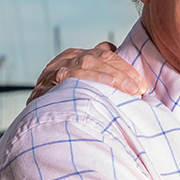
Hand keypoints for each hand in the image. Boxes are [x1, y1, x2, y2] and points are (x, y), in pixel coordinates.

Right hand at [29, 42, 146, 101]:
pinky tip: (102, 92)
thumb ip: (100, 79)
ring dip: (111, 77)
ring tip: (130, 91)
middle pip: (98, 57)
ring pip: (86, 63)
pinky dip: (88, 81)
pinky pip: (69, 77)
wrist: (36, 125)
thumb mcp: (83, 88)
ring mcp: (55, 69)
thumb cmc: (66, 107)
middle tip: (141, 90)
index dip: (125, 68)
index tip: (142, 85)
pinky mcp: (46, 83)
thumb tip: (132, 84)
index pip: (105, 54)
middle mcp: (66, 59)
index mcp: (77, 57)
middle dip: (122, 73)